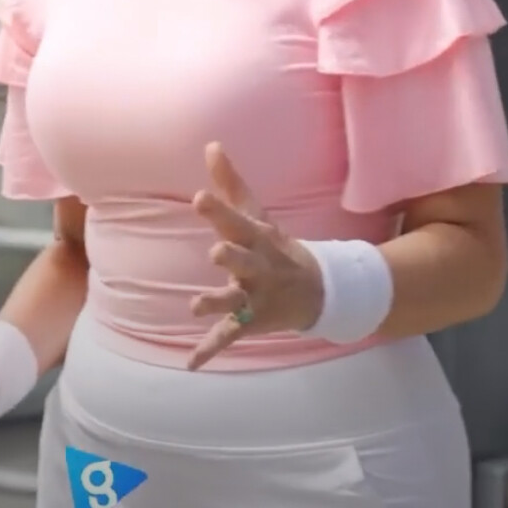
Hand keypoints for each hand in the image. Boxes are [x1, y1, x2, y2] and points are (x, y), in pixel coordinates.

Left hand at [188, 142, 324, 369]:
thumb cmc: (274, 246)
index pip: (237, 221)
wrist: (317, 290)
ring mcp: (256, 297)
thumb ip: (230, 183)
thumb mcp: (256, 215)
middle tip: (216, 251)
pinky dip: (210, 351)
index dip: (219, 210)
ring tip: (195, 306)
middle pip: (244, 261)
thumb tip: (210, 144)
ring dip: (217, 303)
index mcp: (257, 239)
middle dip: (232, 257)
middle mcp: (258, 267)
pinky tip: (190, 364)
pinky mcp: (250, 322)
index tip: (200, 197)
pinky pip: (228, 337)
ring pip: (236, 301)